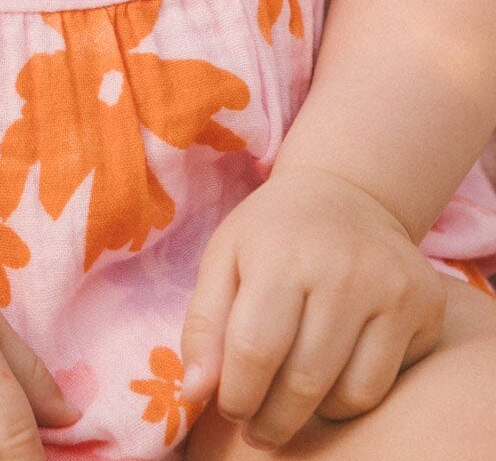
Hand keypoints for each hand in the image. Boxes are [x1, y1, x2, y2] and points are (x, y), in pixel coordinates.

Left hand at [181, 162, 445, 450]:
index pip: (255, 350)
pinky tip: (333, 373)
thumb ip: (204, 325)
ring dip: (316, 413)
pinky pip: (388, 383)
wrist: (346, 192)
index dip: (238, 396)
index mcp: (281, 254)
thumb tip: (195, 393)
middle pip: (304, 381)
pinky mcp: (427, 307)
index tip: (231, 410)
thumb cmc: (273, 233)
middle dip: (273, 421)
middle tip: (259, 429)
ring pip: (353, 395)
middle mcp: (343, 270)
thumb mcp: (223, 258)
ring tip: (293, 399)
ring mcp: (392, 289)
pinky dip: (354, 395)